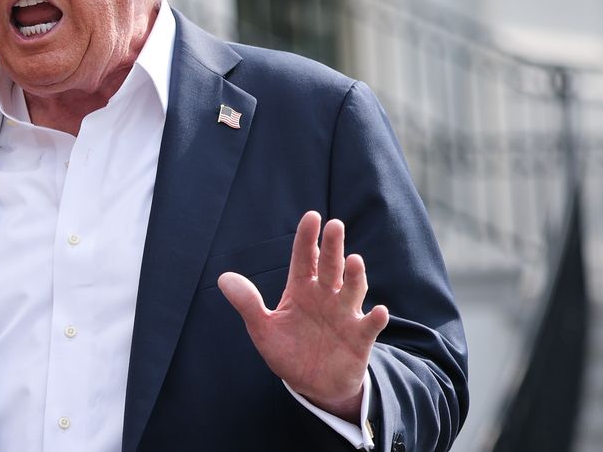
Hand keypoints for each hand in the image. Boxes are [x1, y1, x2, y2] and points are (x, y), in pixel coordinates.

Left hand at [218, 211, 388, 420]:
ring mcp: (345, 314)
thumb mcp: (263, 329)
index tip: (311, 216)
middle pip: (330, 266)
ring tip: (354, 261)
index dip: (307, 237)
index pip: (304, 257)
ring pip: (352, 290)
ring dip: (355, 276)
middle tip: (334, 225)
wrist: (312, 385)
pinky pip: (369, 325)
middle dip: (332, 246)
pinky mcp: (359, 337)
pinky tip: (380, 311)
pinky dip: (376, 318)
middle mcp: (326, 296)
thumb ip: (248, 304)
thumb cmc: (289, 351)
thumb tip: (223, 278)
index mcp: (302, 289)